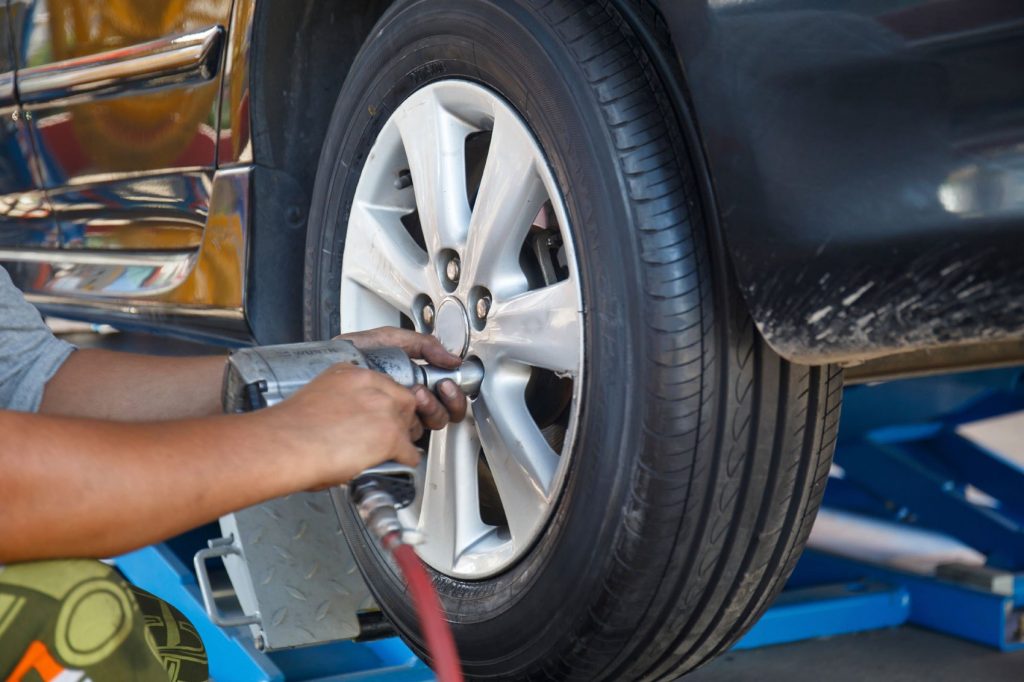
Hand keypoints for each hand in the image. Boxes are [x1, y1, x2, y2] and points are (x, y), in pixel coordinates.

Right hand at [263, 363, 422, 487]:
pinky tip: (398, 463)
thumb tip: (347, 420)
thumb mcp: (317, 396)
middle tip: (392, 431)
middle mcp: (371, 386)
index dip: (384, 401)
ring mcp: (384, 409)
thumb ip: (340, 401)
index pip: (382, 383)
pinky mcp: (390, 435)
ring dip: (404, 437)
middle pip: (402, 398)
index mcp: (349, 374)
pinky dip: (406, 459)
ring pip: (409, 422)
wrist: (285, 445)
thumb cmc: (288, 429)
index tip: (380, 412)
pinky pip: (410, 451)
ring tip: (395, 449)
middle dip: (400, 416)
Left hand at [338, 327, 468, 428]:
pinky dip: (412, 428)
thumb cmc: (350, 356)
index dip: (453, 393)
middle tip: (434, 390)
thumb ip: (424, 344)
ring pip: (430, 427)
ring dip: (430, 411)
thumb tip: (453, 358)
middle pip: (444, 414)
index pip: (447, 396)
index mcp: (415, 382)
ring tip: (416, 396)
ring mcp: (397, 419)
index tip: (446, 382)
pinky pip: (410, 441)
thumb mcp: (389, 339)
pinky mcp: (386, 434)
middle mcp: (409, 403)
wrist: (324, 371)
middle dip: (444, 403)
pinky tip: (402, 413)